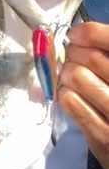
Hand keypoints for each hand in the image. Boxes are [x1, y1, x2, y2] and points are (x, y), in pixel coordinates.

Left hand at [59, 22, 108, 168]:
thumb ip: (107, 55)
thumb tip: (79, 35)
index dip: (91, 33)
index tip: (76, 35)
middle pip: (90, 58)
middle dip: (73, 53)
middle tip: (71, 56)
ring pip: (76, 78)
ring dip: (66, 74)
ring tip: (70, 77)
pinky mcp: (102, 135)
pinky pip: (70, 101)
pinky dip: (64, 93)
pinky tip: (71, 94)